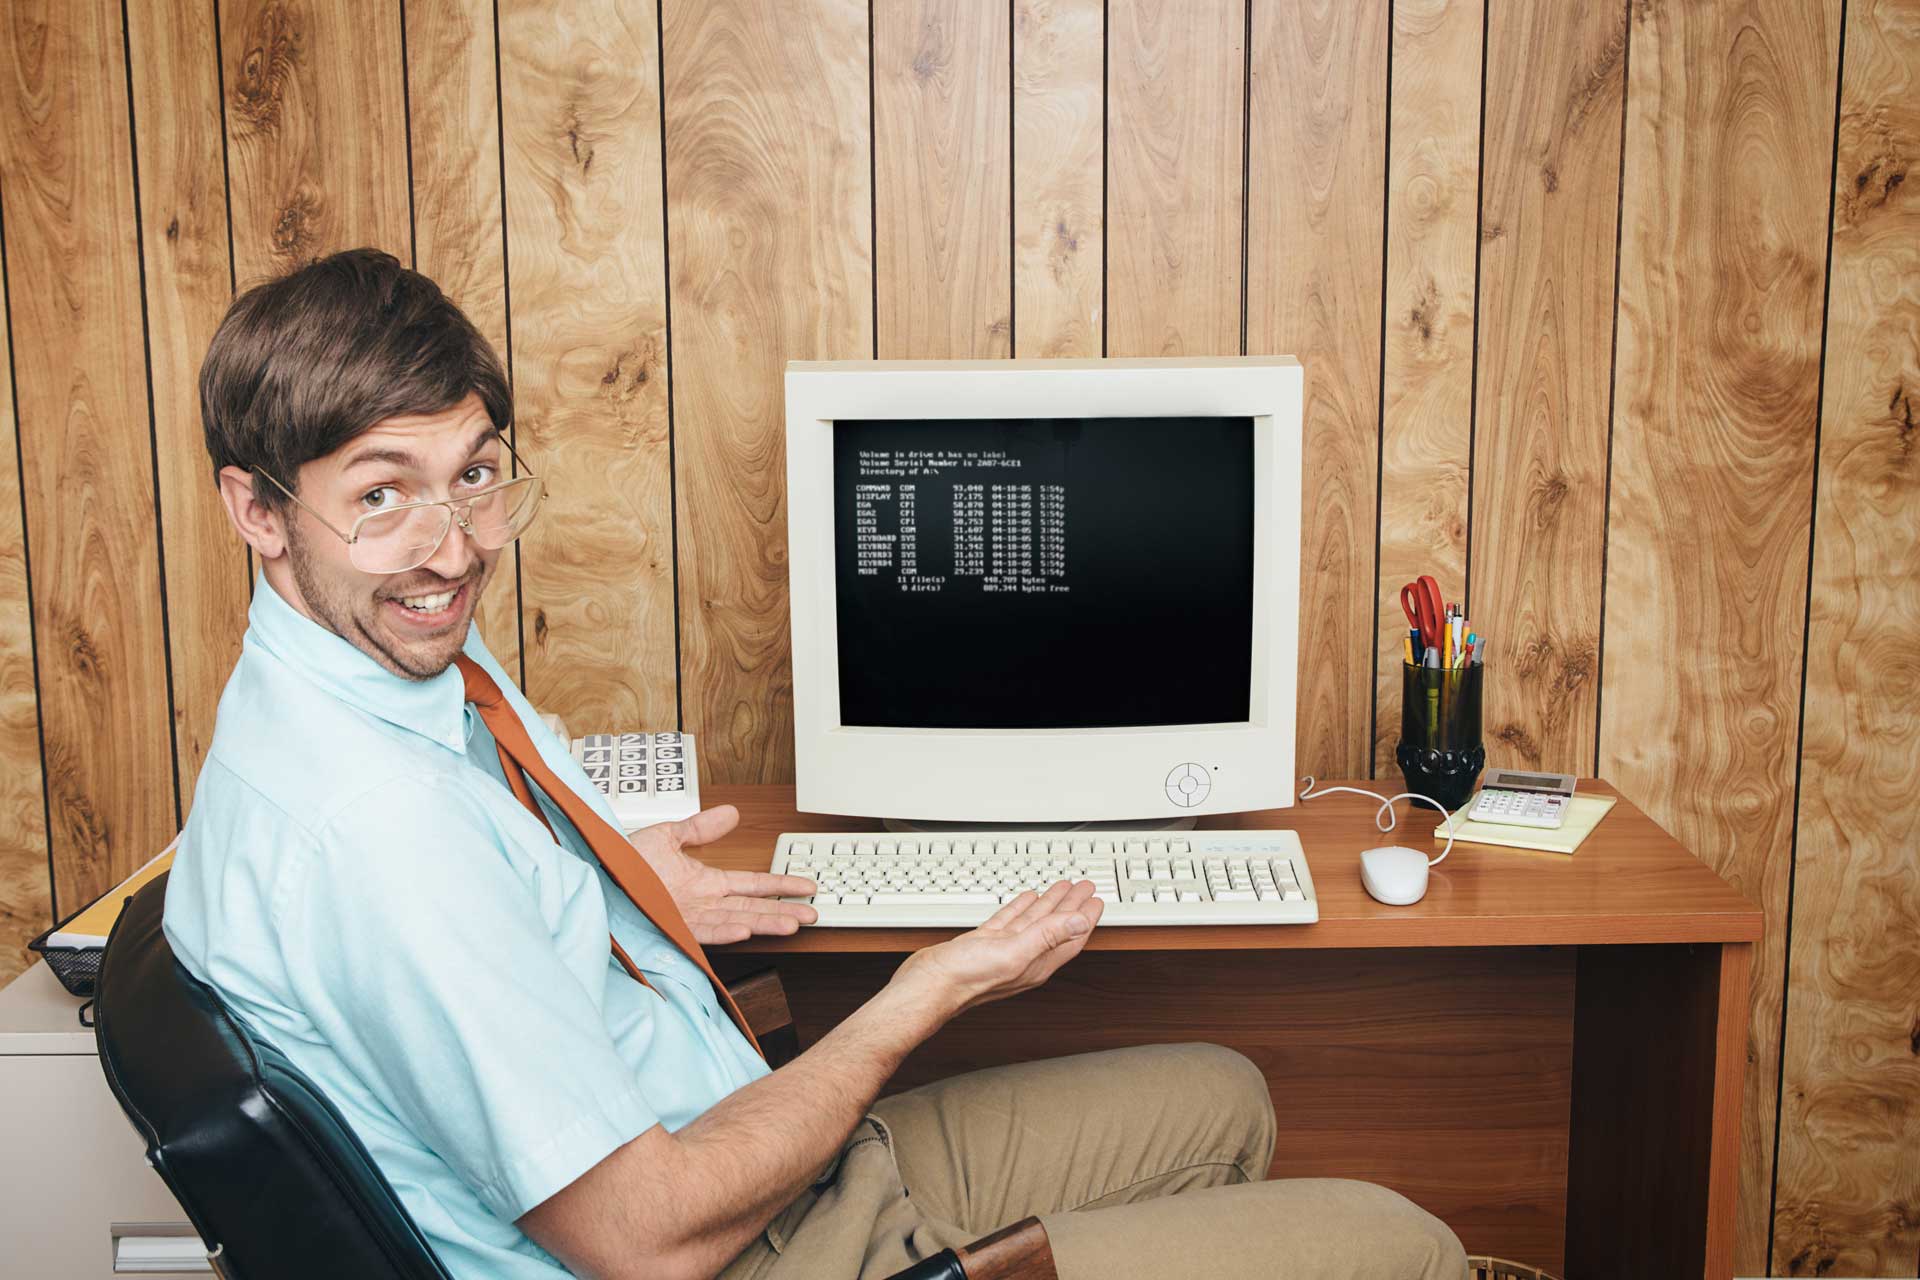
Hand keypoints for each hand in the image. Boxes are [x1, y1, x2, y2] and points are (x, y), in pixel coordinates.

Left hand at [625, 805, 818, 943]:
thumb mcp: (666, 838)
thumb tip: (731, 813)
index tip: (806, 887)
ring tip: (791, 924)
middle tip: (813, 915)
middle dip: (783, 911)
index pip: (751, 884)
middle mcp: (702, 902)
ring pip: (736, 921)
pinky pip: (704, 930)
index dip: (780, 884)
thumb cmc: (623, 862)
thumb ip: (700, 828)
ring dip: (764, 923)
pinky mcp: (672, 925)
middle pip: (752, 907)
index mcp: (704, 882)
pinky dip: (725, 930)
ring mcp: (689, 916)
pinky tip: (745, 929)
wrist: (593, 874)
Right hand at [893, 880, 1103, 1019]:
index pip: (1070, 937)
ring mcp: (1003, 951)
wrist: (928, 986)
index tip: (1096, 900)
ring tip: (1062, 887)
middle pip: (1055, 927)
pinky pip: (1009, 922)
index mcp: (1036, 963)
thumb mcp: (1014, 952)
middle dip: (1071, 906)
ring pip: (1033, 922)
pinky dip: (1020, 908)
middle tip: (1085, 887)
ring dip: (1049, 904)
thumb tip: (1079, 921)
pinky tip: (1026, 899)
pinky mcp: (984, 945)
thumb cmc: (966, 978)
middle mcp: (1023, 958)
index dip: (1085, 918)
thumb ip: (1047, 936)